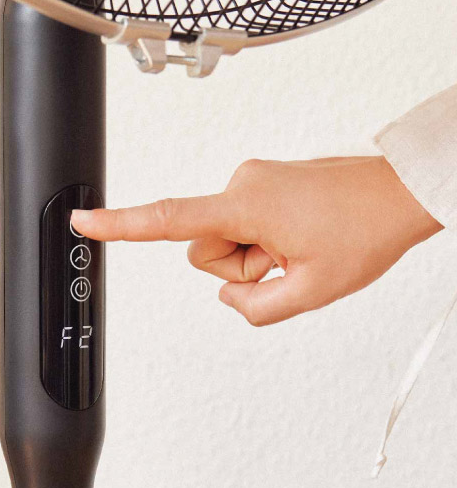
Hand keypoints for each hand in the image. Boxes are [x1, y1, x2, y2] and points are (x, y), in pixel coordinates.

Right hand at [71, 156, 442, 325]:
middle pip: (205, 249)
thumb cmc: (366, 230)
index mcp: (246, 206)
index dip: (120, 224)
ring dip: (255, 254)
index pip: (169, 219)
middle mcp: (241, 184)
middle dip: (239, 266)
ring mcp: (252, 180)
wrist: (402, 193)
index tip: (85, 221)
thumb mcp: (310, 291)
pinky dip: (264, 239)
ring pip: (225, 239)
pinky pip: (243, 224)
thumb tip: (230, 295)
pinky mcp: (262, 182)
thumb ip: (254, 307)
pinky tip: (299, 236)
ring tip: (297, 246)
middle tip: (286, 261)